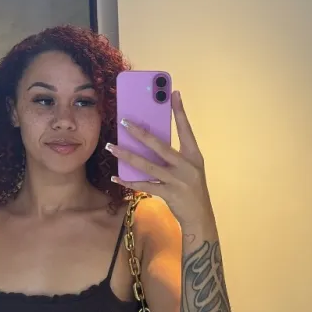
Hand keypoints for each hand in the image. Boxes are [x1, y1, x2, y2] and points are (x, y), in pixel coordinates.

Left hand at [106, 91, 213, 228]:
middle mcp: (187, 166)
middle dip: (140, 133)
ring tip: (111, 146)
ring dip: (126, 155)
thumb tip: (150, 140)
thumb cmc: (191, 189)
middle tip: (124, 121)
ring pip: (147, 165)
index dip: (180, 111)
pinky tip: (115, 176)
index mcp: (194, 156)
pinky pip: (144, 185)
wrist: (200, 218)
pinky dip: (128, 181)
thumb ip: (174, 156)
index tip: (173, 93)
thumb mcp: (190, 169)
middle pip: (160, 145)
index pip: (186, 129)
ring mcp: (177, 181)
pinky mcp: (168, 194)